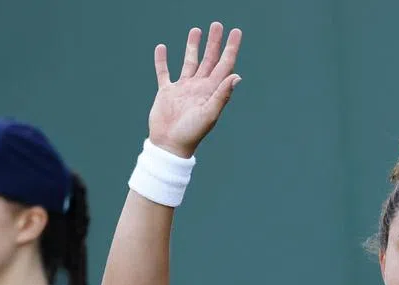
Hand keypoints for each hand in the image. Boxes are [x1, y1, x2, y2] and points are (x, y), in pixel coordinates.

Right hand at [149, 23, 242, 157]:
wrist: (169, 145)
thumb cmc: (191, 133)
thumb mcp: (209, 114)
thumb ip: (222, 94)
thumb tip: (236, 76)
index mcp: (211, 91)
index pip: (224, 65)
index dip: (231, 48)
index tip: (236, 32)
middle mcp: (199, 87)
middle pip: (209, 59)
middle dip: (214, 42)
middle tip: (217, 25)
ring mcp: (183, 89)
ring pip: (189, 62)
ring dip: (193, 46)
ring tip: (196, 30)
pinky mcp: (166, 92)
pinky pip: (164, 72)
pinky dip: (162, 60)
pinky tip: (162, 47)